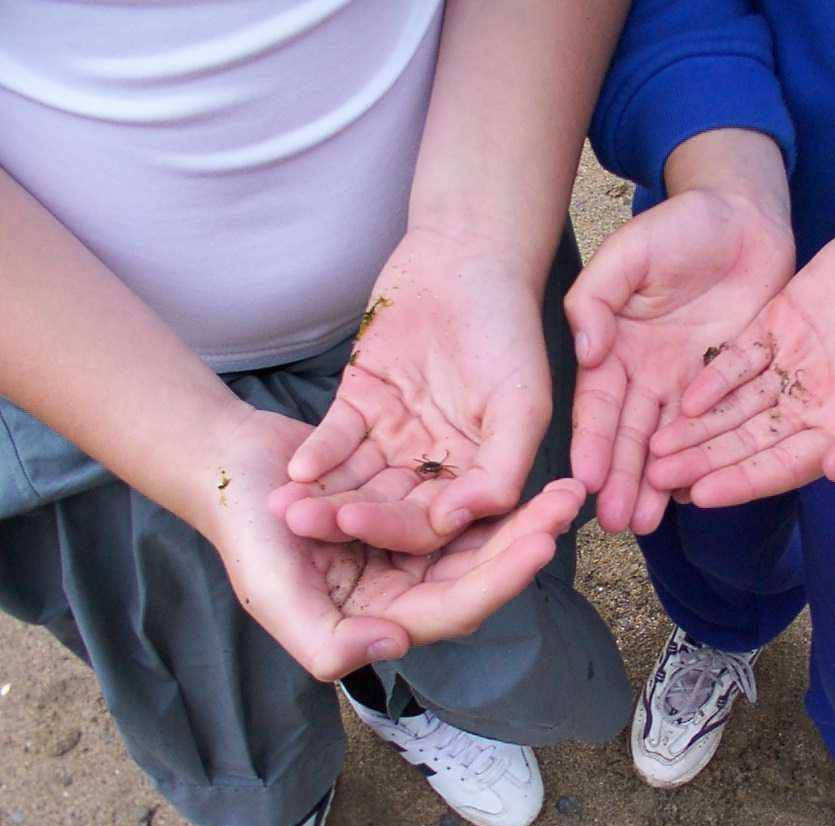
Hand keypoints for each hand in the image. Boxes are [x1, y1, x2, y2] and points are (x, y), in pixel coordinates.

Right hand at [203, 408, 583, 680]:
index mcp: (380, 618)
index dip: (498, 579)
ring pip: (480, 536)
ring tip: (566, 486)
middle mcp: (406, 589)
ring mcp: (412, 548)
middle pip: (481, 571)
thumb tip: (394, 645)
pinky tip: (533, 464)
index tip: (540, 544)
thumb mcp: (271, 592)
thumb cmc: (245, 533)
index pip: (453, 608)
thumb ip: (324, 639)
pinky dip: (492, 488)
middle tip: (569, 504)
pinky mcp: (414, 508)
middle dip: (527, 540)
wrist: (232, 467)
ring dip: (522, 513)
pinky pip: (462, 501)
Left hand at [274, 227, 552, 552]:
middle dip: (348, 517)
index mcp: (477, 475)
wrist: (468, 260)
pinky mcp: (360, 405)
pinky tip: (297, 468)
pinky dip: (317, 454)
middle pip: (387, 507)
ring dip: (321, 495)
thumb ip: (502, 467)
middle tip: (304, 524)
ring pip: (355, 479)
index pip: (434, 522)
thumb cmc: (507, 331)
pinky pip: (335, 440)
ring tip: (285, 507)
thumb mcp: (522, 403)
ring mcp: (395, 437)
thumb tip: (461, 520)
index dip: (398, 529)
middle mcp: (435, 465)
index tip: (362, 525)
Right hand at [565, 187, 793, 532]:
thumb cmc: (680, 226)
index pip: (597, 404)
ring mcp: (690, 384)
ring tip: (646, 524)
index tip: (584, 479)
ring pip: (670, 444)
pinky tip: (696, 496)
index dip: (590, 442)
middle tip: (615, 522)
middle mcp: (647, 374)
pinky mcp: (732, 384)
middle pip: (630, 435)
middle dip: (620, 478)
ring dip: (656, 483)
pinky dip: (705, 462)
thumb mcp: (629, 253)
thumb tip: (585, 347)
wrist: (746, 217)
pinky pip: (717, 430)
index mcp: (614, 347)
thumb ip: (598, 297)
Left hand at [647, 175, 834, 505]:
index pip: (783, 464)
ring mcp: (791, 367)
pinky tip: (683, 399)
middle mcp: (812, 403)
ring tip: (655, 447)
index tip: (700, 496)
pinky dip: (712, 381)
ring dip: (698, 427)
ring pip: (736, 406)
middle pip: (749, 441)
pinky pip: (737, 362)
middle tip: (657, 476)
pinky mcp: (777, 329)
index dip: (742, 481)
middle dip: (704, 460)